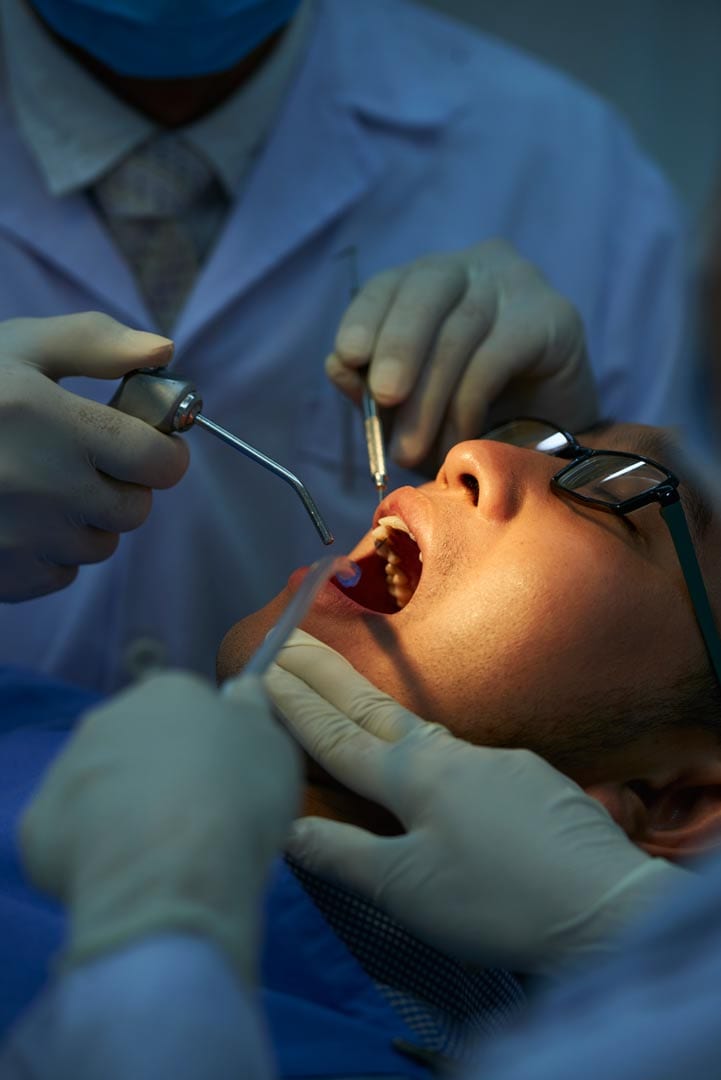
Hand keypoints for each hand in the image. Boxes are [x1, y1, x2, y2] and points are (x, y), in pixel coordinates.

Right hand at [0, 312, 189, 600]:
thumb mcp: (16, 348)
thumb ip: (95, 343)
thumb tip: (165, 350)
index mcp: (53, 423)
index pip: (160, 462)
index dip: (162, 450)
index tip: (146, 439)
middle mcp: (43, 488)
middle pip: (134, 510)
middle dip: (122, 485)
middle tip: (82, 459)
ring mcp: (21, 540)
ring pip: (99, 545)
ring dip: (85, 520)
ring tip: (37, 485)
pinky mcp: (2, 577)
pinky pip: (59, 574)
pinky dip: (48, 552)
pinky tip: (12, 518)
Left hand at [20, 671, 300, 983]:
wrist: (174, 869)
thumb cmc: (236, 797)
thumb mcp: (272, 745)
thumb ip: (252, 712)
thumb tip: (242, 689)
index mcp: (168, 691)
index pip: (186, 709)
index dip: (206, 749)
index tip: (224, 784)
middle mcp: (110, 716)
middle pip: (136, 743)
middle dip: (159, 774)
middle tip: (193, 819)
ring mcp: (67, 767)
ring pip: (99, 785)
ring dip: (123, 809)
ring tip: (159, 853)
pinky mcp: (39, 822)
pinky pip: (69, 834)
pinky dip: (91, 852)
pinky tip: (122, 873)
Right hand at [266, 632, 687, 977]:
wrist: (603, 903)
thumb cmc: (496, 901)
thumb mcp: (407, 890)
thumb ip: (343, 854)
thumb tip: (284, 825)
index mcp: (412, 777)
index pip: (337, 735)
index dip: (296, 705)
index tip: (261, 669)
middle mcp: (448, 754)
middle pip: (372, 708)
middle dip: (325, 674)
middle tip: (289, 638)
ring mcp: (494, 760)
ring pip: (417, 728)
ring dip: (371, 705)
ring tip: (344, 691)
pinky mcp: (529, 777)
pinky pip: (459, 753)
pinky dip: (424, 744)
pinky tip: (432, 763)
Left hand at [327, 240, 597, 474]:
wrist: (551, 441)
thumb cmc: (471, 416)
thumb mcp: (410, 404)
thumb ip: (370, 385)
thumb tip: (338, 365)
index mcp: (433, 280)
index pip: (390, 283)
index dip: (366, 316)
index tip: (348, 356)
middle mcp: (477, 266)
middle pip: (427, 287)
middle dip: (398, 345)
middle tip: (384, 397)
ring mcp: (520, 285)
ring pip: (460, 330)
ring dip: (430, 397)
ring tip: (414, 451)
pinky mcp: (555, 317)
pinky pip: (496, 355)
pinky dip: (468, 403)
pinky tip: (459, 439)